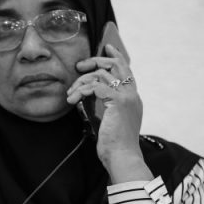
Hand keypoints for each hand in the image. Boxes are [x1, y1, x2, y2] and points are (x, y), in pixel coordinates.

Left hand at [68, 44, 151, 182]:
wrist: (122, 157)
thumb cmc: (114, 145)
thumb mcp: (109, 121)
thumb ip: (104, 106)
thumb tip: (87, 94)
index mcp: (132, 99)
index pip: (126, 71)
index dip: (117, 56)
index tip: (108, 46)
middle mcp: (132, 95)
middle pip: (116, 65)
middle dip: (96, 61)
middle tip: (80, 66)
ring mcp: (127, 97)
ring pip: (102, 75)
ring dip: (82, 81)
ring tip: (71, 93)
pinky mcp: (118, 101)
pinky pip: (96, 86)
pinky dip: (81, 90)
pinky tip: (73, 99)